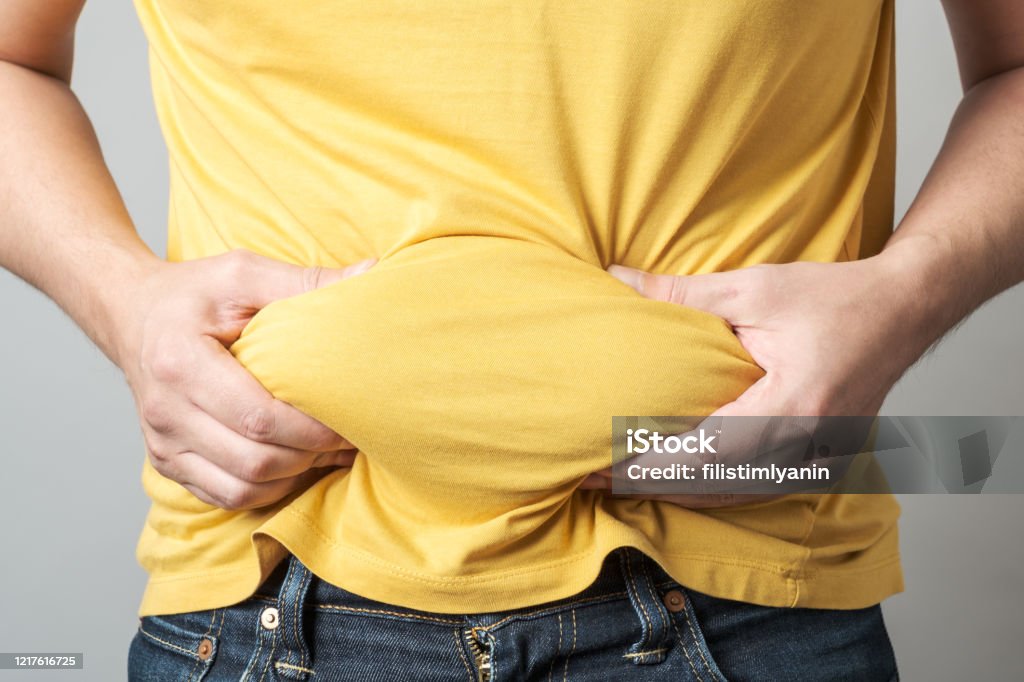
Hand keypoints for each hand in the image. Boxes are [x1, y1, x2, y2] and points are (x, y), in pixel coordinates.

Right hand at [114, 249, 375, 509]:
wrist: (129, 314)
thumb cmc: (191, 293)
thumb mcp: (243, 274)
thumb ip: (305, 280)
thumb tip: (370, 274)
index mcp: (180, 363)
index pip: (257, 417)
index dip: (311, 429)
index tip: (350, 420)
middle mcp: (165, 411)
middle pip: (254, 459)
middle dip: (311, 455)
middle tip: (350, 438)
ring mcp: (162, 444)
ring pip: (242, 488)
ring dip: (293, 476)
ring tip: (328, 452)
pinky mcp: (167, 462)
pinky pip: (226, 496)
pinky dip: (267, 489)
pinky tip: (294, 464)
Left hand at [581, 251, 924, 507]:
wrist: (904, 309)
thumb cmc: (836, 296)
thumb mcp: (754, 286)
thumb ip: (682, 292)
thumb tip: (617, 280)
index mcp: (794, 408)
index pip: (704, 456)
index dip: (648, 468)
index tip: (600, 467)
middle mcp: (809, 448)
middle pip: (713, 487)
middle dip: (650, 485)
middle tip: (593, 477)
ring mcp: (819, 461)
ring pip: (734, 496)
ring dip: (678, 492)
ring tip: (623, 480)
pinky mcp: (820, 462)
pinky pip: (756, 487)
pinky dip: (712, 487)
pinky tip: (676, 477)